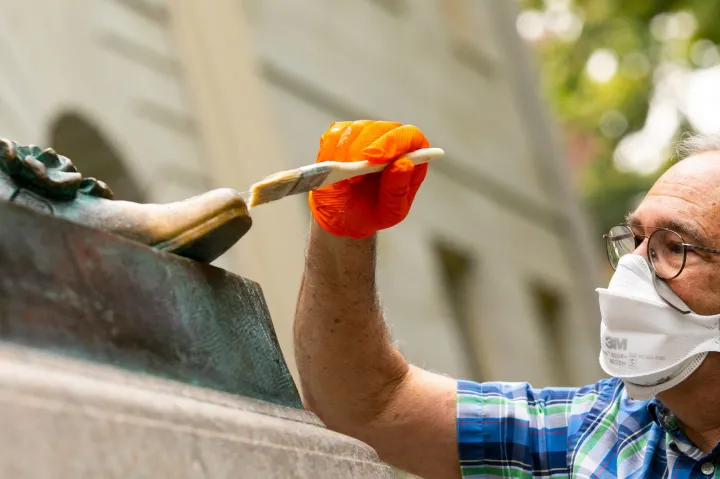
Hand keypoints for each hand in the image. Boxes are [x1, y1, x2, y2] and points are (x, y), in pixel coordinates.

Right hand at [308, 120, 429, 238]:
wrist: (341, 216)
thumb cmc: (370, 212)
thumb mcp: (389, 212)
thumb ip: (398, 190)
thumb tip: (404, 164)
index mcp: (409, 159)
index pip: (411, 137)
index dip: (395, 142)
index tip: (378, 158)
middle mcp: (389, 143)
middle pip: (382, 128)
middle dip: (366, 149)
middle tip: (356, 175)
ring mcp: (365, 136)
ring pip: (357, 129)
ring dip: (346, 154)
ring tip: (346, 180)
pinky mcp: (342, 137)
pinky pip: (335, 134)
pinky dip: (330, 152)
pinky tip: (332, 169)